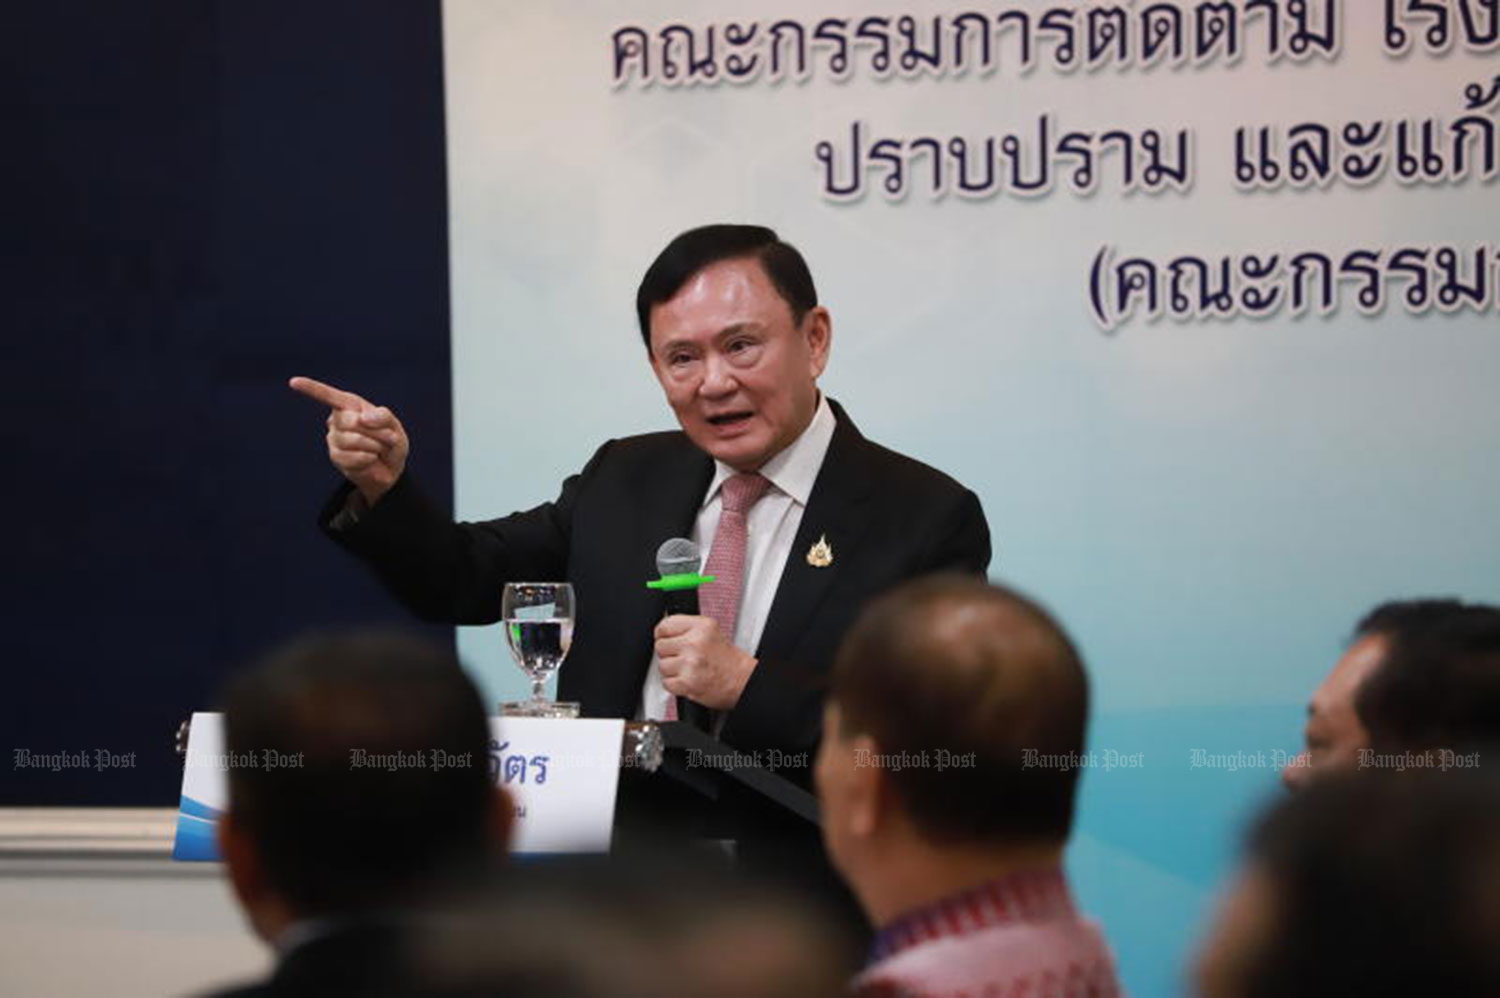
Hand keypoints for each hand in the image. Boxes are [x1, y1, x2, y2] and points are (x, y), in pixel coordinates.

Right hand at [289, 376, 409, 504]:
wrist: (391, 467)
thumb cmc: (390, 440)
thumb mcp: (393, 424)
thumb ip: (382, 416)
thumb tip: (362, 418)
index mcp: (350, 405)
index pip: (329, 396)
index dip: (312, 388)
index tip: (294, 381)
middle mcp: (338, 419)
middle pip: (351, 421)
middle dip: (376, 431)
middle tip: (389, 438)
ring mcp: (334, 438)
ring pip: (353, 440)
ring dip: (374, 446)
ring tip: (378, 449)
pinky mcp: (336, 456)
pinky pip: (353, 457)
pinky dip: (369, 458)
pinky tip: (371, 459)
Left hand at [654, 615, 756, 710]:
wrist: (742, 680)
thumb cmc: (726, 659)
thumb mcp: (710, 630)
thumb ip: (686, 627)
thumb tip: (661, 631)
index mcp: (701, 626)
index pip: (664, 626)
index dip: (663, 634)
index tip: (668, 640)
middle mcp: (694, 643)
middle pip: (660, 646)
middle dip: (669, 653)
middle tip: (684, 657)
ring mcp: (690, 664)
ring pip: (662, 666)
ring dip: (672, 670)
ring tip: (688, 669)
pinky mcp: (687, 683)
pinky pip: (666, 682)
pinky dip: (675, 684)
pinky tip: (688, 679)